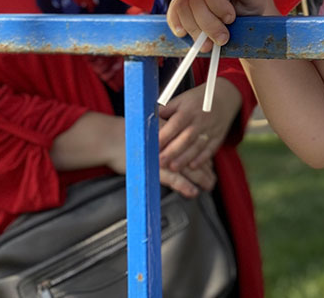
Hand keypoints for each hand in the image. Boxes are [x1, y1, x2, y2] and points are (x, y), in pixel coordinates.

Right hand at [96, 114, 216, 198]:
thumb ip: (166, 135)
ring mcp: (164, 156)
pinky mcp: (154, 168)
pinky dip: (185, 186)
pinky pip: (174, 179)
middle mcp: (172, 143)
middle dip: (206, 170)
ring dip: (201, 179)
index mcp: (173, 132)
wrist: (111, 138)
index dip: (203, 156)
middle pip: (195, 157)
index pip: (195, 145)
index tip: (209, 165)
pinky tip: (192, 192)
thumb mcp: (152, 130)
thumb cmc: (130, 136)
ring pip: (189, 169)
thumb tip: (177, 144)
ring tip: (208, 186)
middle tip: (212, 179)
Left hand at [158, 79, 241, 173]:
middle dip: (172, 151)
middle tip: (160, 162)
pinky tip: (192, 167)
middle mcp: (200, 121)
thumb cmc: (198, 99)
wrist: (225, 96)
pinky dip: (202, 159)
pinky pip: (210, 150)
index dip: (164, 136)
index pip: (175, 125)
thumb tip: (149, 120)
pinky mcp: (218, 137)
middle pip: (185, 138)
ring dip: (185, 158)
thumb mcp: (181, 99)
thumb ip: (166, 110)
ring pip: (197, 146)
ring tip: (173, 168)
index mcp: (188, 110)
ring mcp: (210, 130)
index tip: (152, 146)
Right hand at [166, 0, 277, 47]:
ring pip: (183, 9)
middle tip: (223, 39)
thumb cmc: (252, 3)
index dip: (218, 6)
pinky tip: (183, 33)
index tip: (231, 18)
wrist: (250, 17)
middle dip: (209, 25)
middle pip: (195, 2)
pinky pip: (173, 12)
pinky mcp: (186, 8)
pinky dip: (175, 23)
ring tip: (209, 44)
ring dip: (195, 30)